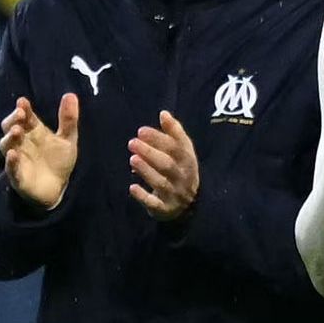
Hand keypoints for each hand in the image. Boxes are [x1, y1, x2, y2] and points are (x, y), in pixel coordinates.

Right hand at [0, 92, 81, 211]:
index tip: (23, 102)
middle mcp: (22, 142)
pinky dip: (11, 161)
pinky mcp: (17, 176)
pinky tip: (12, 155)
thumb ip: (68, 119)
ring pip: (7, 145)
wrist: (56, 188)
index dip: (23, 109)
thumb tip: (70, 94)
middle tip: (20, 113)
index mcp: (33, 131)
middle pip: (11, 127)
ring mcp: (18, 158)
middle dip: (13, 119)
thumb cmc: (58, 160)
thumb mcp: (67, 139)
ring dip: (10, 137)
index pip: (26, 117)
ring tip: (17, 130)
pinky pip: (11, 168)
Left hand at [126, 109, 204, 225]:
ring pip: (161, 183)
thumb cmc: (181, 170)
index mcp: (188, 161)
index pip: (176, 148)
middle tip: (132, 142)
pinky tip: (132, 187)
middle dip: (150, 153)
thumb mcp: (183, 151)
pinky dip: (143, 196)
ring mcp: (175, 194)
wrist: (191, 204)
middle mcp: (183, 177)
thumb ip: (174, 133)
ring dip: (146, 171)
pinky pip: (155, 203)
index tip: (141, 131)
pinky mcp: (165, 209)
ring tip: (132, 159)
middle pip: (168, 165)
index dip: (159, 138)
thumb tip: (163, 113)